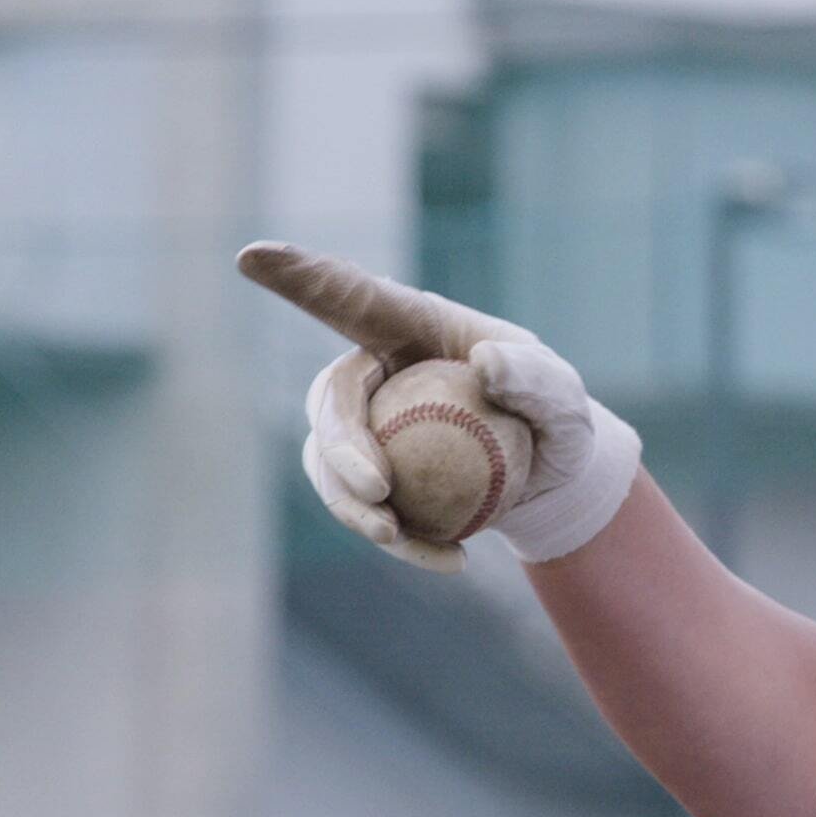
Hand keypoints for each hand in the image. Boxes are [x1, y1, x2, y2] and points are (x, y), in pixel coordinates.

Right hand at [241, 243, 640, 570]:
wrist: (547, 479)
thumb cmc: (553, 420)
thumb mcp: (564, 397)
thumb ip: (534, 376)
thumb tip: (486, 362)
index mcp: (410, 324)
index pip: (351, 296)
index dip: (300, 277)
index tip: (251, 255)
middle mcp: (374, 368)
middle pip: (333, 398)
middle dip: (339, 444)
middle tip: (378, 490)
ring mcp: (362, 424)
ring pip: (328, 462)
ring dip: (354, 505)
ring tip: (400, 538)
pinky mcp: (366, 475)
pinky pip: (363, 510)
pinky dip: (402, 541)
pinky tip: (451, 561)